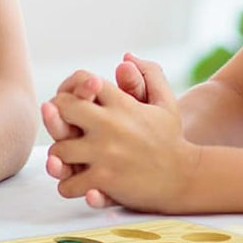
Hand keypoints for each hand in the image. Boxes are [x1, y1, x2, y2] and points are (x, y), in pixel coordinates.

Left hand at [45, 57, 197, 211]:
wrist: (186, 177)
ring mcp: (105, 153)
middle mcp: (110, 124)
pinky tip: (79, 184)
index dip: (70, 89)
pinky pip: (68, 184)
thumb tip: (126, 56)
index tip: (70, 103)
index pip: (82, 80)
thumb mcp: (165, 102)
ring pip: (58, 151)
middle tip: (64, 131)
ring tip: (69, 162)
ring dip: (59, 159)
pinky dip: (69, 186)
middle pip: (61, 109)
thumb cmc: (171, 138)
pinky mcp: (105, 180)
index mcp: (121, 103)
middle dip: (56, 119)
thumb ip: (149, 74)